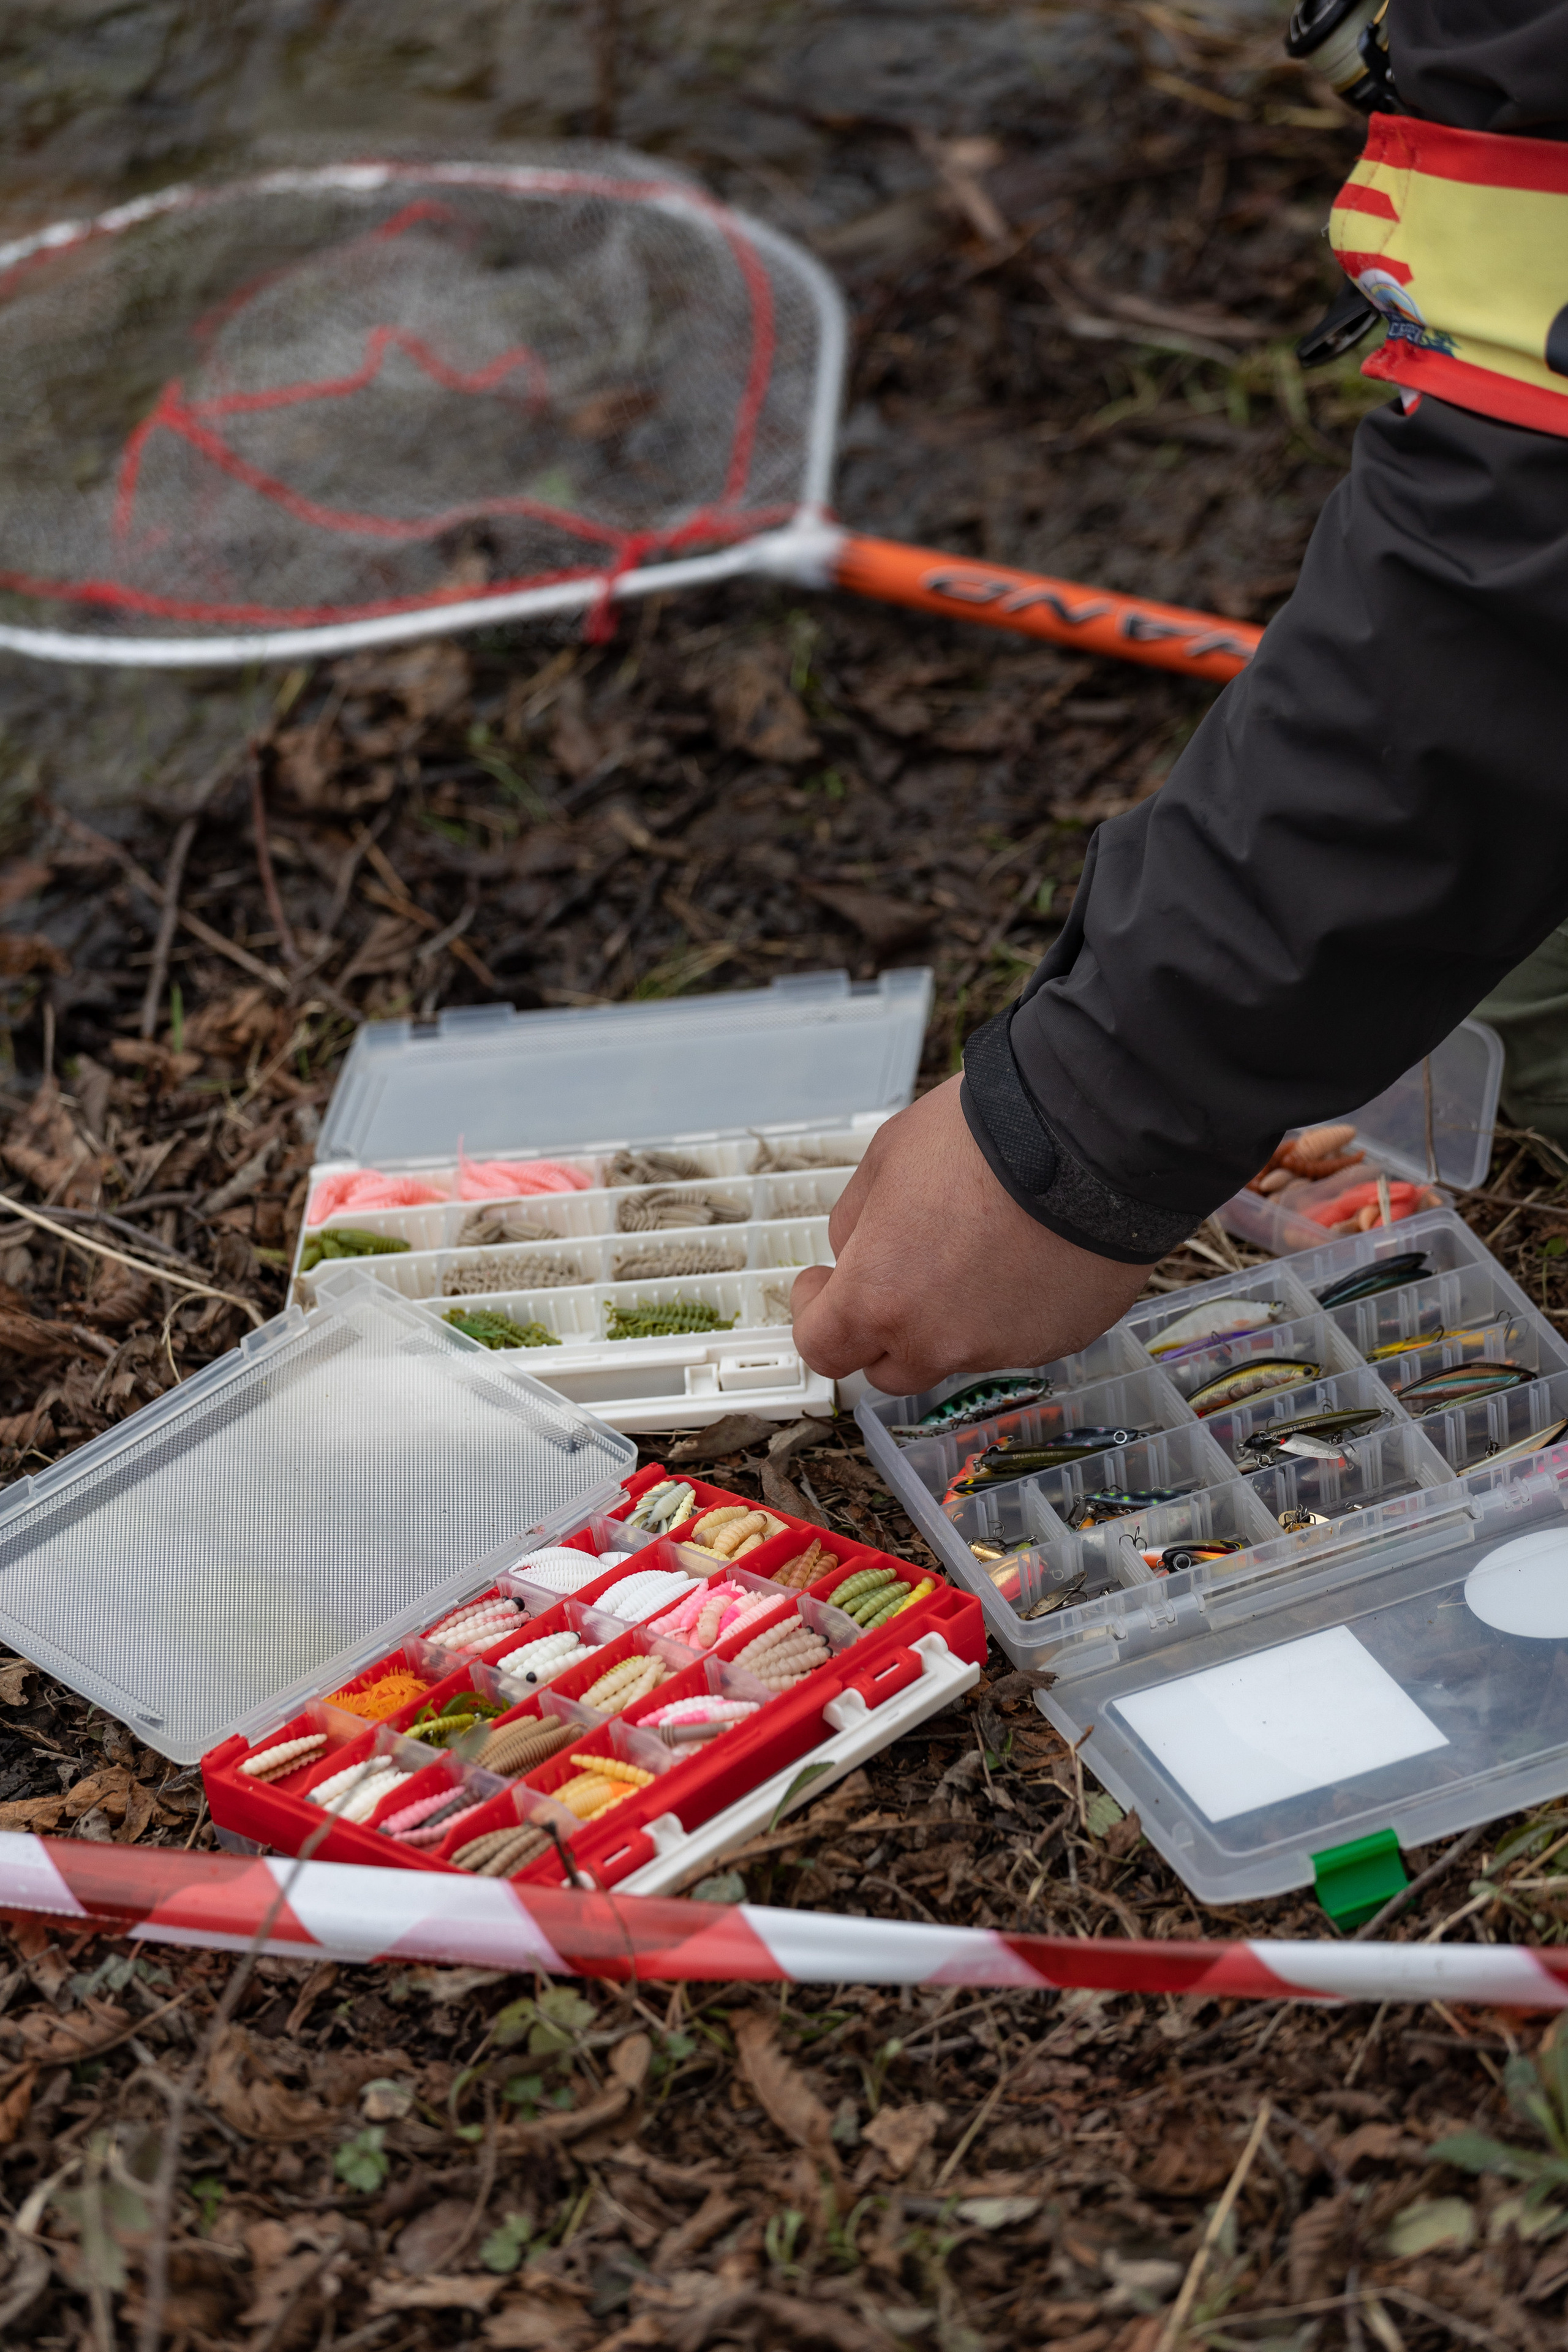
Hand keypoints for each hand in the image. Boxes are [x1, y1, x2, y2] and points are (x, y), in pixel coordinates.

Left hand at [790, 1073, 1150, 1396]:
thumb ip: (854, 1221)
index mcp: (879, 1299)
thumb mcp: (885, 1159)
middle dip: (882, 1329)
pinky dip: (1011, 1310)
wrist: (1086, 1139)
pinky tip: (1026, 1256)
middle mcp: (937, 1342)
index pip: (823, 1349)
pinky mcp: (1058, 1341)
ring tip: (978, 1250)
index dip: (816, 1313)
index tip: (824, 1284)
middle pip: (889, 1369)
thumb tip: (855, 1251)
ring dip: (951, 1318)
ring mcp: (1001, 1349)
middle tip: (897, 1276)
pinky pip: (1018, 1338)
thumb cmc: (982, 1138)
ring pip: (958, 1352)